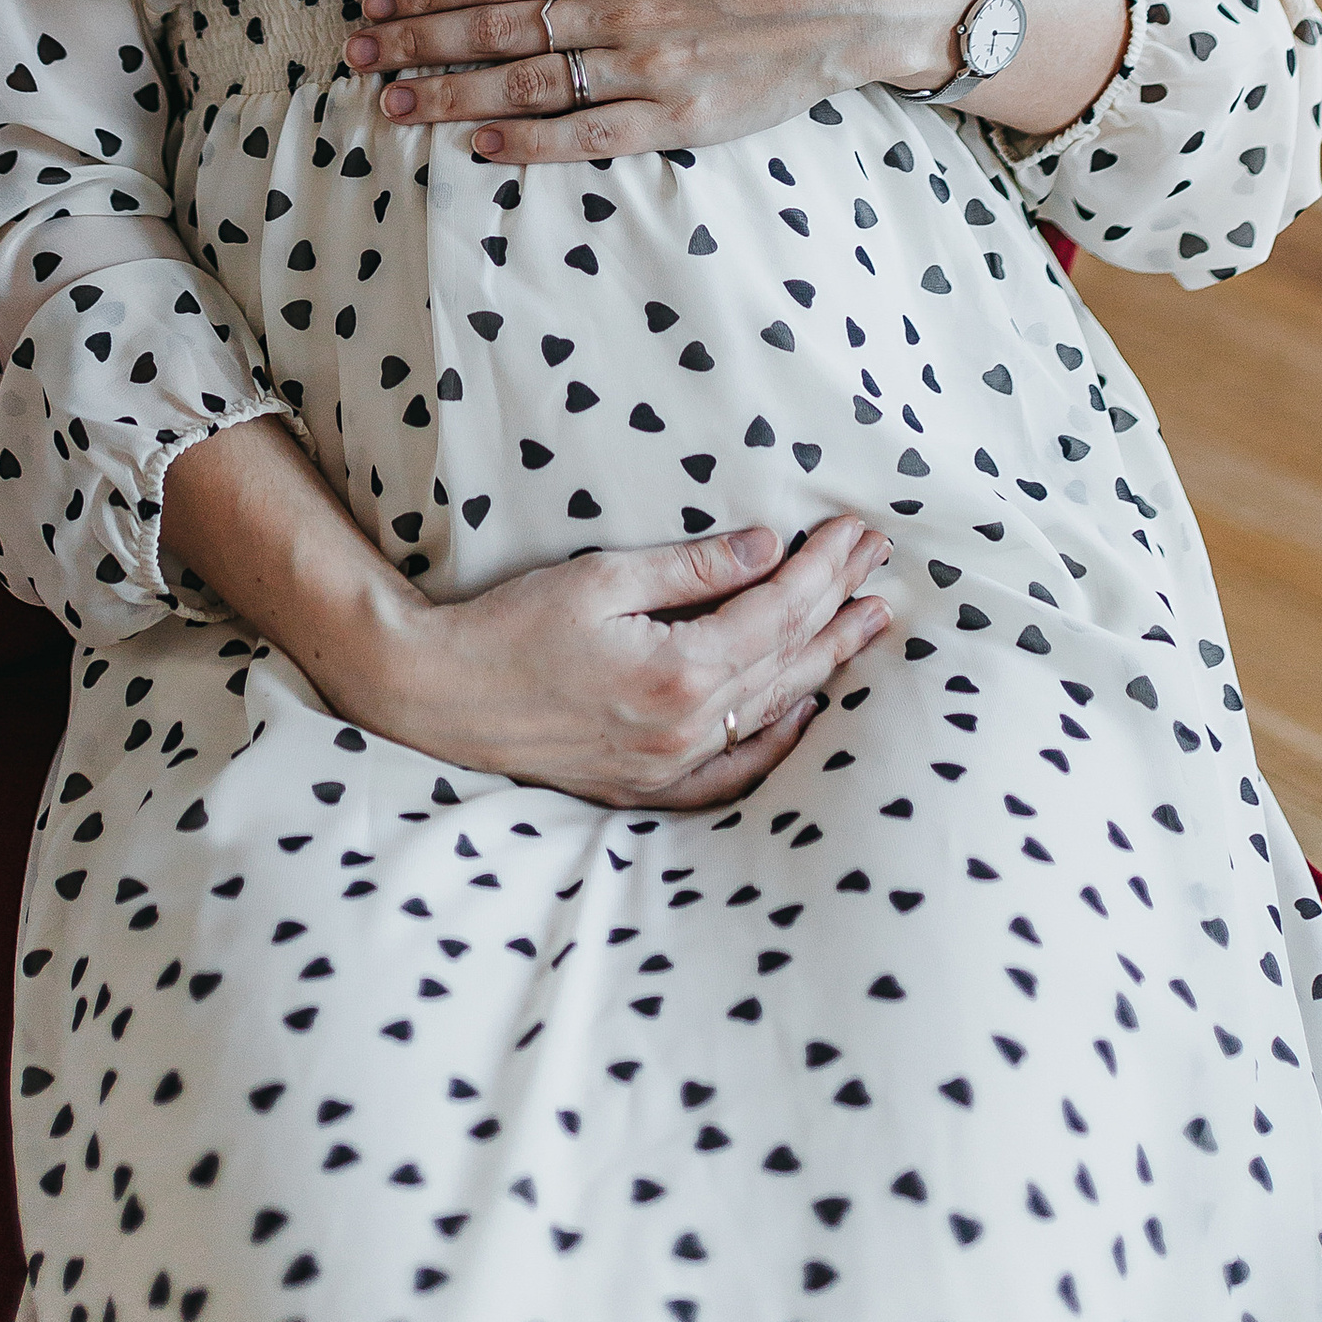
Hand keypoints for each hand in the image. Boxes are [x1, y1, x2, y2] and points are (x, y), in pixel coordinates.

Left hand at [343, 0, 982, 162]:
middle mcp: (622, 12)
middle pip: (497, 30)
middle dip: (418, 40)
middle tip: (356, 51)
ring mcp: (648, 70)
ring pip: (528, 86)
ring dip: (452, 95)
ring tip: (390, 102)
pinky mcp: (677, 120)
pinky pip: (589, 136)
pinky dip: (530, 144)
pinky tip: (478, 146)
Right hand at [374, 512, 896, 809]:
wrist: (438, 698)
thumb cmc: (509, 627)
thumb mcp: (601, 579)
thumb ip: (690, 569)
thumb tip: (766, 548)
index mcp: (677, 672)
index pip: (777, 614)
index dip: (825, 571)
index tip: (860, 533)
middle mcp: (683, 730)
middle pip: (788, 662)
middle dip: (840, 608)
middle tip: (884, 566)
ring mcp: (667, 767)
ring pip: (772, 713)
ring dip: (826, 665)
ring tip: (869, 625)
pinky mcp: (645, 788)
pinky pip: (734, 772)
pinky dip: (778, 740)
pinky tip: (806, 713)